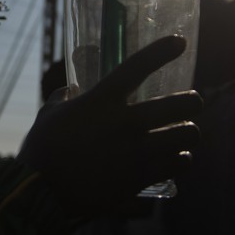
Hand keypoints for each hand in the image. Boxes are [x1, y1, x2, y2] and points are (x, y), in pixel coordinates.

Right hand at [17, 35, 201, 219]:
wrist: (41, 192)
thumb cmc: (42, 149)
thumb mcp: (49, 114)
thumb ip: (63, 98)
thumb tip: (70, 90)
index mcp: (102, 100)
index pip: (137, 66)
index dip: (162, 51)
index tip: (179, 42)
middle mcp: (125, 122)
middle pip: (180, 105)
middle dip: (192, 101)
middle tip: (191, 103)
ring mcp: (137, 151)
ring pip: (187, 135)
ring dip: (188, 133)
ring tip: (184, 134)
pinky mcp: (141, 177)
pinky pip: (178, 163)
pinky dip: (181, 159)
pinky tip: (177, 158)